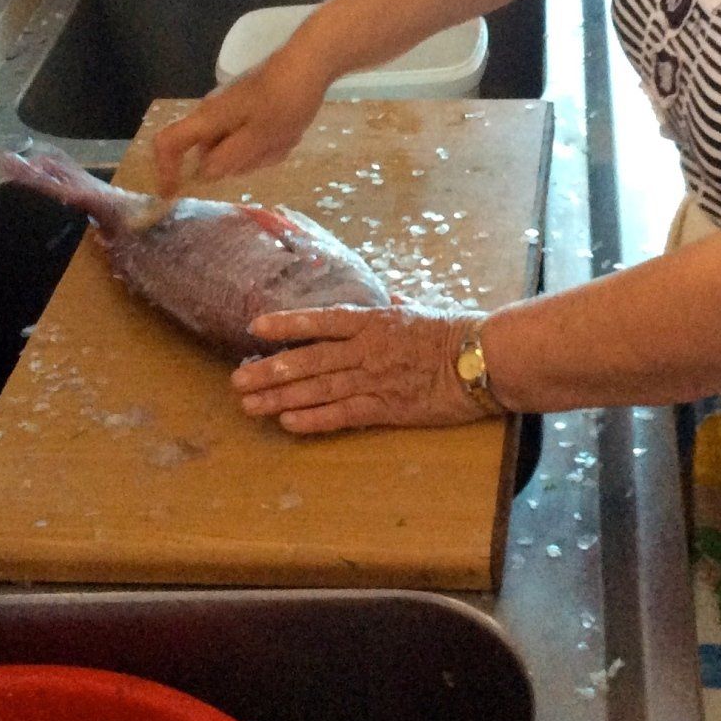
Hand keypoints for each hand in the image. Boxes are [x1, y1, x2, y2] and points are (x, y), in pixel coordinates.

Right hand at [151, 47, 330, 195]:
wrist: (310, 62)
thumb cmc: (285, 100)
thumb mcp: (260, 137)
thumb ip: (229, 158)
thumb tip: (202, 175)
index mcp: (209, 119)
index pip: (169, 143)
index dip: (164, 169)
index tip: (172, 193)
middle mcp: (213, 114)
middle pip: (208, 153)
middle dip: (236, 163)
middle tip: (271, 152)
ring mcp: (230, 110)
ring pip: (233, 147)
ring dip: (257, 153)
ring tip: (285, 139)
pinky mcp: (247, 108)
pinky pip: (249, 137)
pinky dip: (266, 143)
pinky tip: (288, 133)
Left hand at [233, 303, 490, 433]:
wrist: (484, 359)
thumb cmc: (457, 331)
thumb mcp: (418, 311)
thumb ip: (394, 307)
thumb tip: (386, 298)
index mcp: (373, 321)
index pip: (320, 321)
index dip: (286, 325)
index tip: (254, 328)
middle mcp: (367, 348)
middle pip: (307, 360)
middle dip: (268, 371)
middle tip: (236, 381)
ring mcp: (375, 378)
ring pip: (317, 389)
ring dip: (280, 398)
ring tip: (249, 404)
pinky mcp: (388, 407)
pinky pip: (343, 414)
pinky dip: (314, 419)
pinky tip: (288, 423)